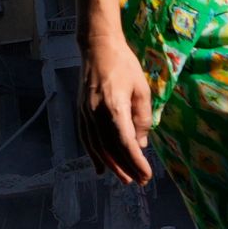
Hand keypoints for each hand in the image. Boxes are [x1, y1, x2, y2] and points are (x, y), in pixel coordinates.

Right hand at [75, 25, 155, 184]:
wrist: (97, 47)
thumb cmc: (124, 65)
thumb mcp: (142, 89)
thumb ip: (143, 117)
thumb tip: (141, 143)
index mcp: (114, 107)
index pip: (126, 143)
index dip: (136, 162)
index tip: (147, 174)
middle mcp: (96, 114)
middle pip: (110, 149)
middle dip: (126, 168)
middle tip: (139, 181)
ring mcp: (85, 114)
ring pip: (97, 147)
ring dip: (111, 165)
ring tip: (124, 179)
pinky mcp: (80, 112)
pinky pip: (86, 139)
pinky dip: (93, 155)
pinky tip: (100, 166)